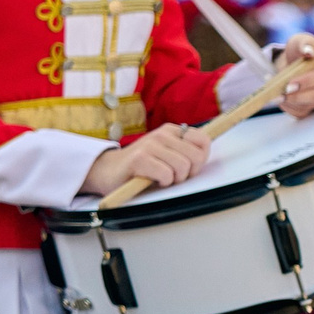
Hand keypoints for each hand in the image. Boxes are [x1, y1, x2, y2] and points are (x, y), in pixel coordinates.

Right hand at [79, 123, 210, 196]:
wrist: (108, 171)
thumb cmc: (142, 167)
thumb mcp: (167, 154)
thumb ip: (185, 152)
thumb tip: (205, 155)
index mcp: (171, 130)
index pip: (204, 140)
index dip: (200, 159)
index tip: (186, 167)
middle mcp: (161, 134)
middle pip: (196, 156)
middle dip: (188, 173)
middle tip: (172, 176)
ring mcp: (150, 144)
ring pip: (182, 166)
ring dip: (174, 179)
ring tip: (160, 178)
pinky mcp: (139, 158)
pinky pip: (166, 174)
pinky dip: (162, 182)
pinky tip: (151, 180)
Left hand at [275, 31, 313, 116]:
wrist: (290, 63)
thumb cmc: (299, 51)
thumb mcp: (300, 41)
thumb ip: (305, 43)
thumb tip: (309, 51)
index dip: (308, 80)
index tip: (291, 81)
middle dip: (299, 94)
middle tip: (283, 90)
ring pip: (309, 104)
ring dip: (291, 101)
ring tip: (277, 95)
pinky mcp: (313, 107)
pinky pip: (301, 111)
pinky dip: (289, 107)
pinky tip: (281, 99)